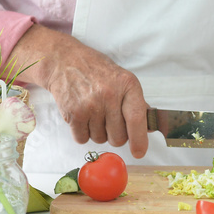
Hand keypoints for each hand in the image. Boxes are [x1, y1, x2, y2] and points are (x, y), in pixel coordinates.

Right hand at [12, 25, 149, 157]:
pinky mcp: (73, 114)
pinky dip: (83, 133)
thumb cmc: (96, 71)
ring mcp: (91, 105)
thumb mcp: (122, 79)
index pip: (137, 118)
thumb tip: (148, 127)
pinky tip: (83, 117)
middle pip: (119, 136)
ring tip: (94, 113)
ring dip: (98, 132)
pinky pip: (83, 139)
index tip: (139, 152)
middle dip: (115, 134)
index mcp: (127, 85)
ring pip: (100, 139)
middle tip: (109, 120)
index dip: (139, 139)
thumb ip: (136, 103)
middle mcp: (110, 95)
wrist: (65, 62)